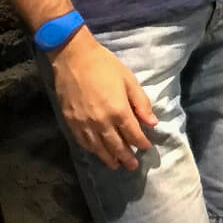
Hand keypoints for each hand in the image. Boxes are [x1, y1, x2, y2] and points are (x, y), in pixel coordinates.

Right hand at [50, 31, 156, 169]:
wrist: (73, 57)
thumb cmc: (104, 65)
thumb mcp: (129, 80)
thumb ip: (141, 103)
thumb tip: (152, 123)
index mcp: (119, 111)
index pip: (133, 135)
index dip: (141, 143)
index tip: (146, 147)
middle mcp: (102, 122)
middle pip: (116, 146)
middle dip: (127, 157)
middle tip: (133, 166)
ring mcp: (84, 124)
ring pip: (98, 148)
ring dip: (109, 158)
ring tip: (116, 165)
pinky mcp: (71, 122)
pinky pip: (83, 142)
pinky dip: (92, 150)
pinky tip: (97, 152)